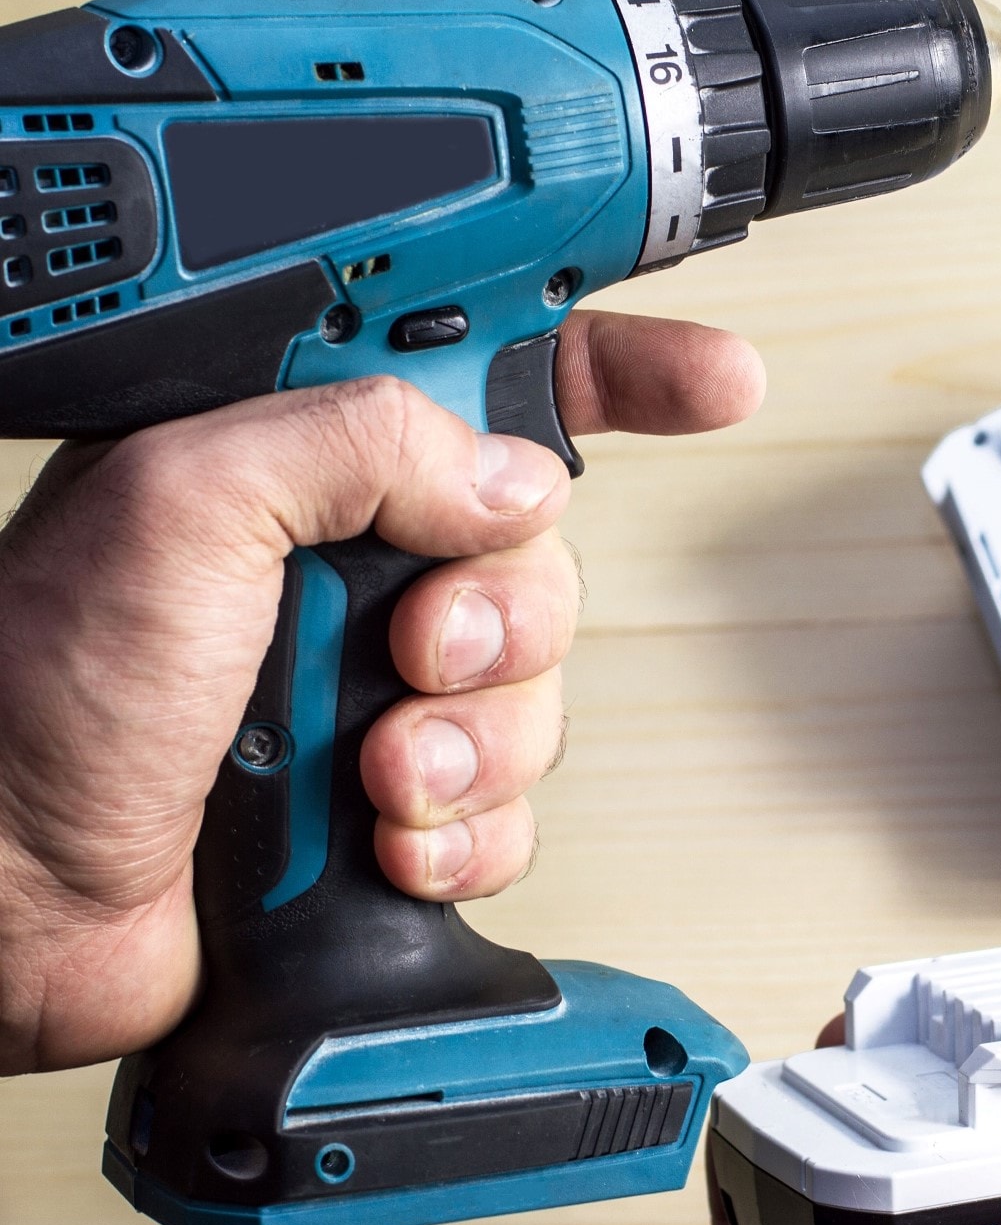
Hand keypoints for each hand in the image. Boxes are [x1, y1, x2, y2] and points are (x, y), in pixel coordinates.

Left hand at [0, 312, 763, 1073]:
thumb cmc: (29, 697)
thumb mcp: (184, 505)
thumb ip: (362, 444)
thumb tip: (510, 480)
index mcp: (296, 463)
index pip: (488, 385)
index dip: (611, 379)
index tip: (707, 384)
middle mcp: (343, 568)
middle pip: (538, 563)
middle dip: (503, 625)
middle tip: (416, 656)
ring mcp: (366, 692)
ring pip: (536, 697)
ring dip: (474, 748)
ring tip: (378, 778)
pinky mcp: (384, 805)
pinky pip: (509, 810)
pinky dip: (465, 837)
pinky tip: (387, 845)